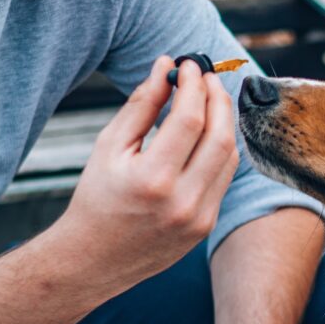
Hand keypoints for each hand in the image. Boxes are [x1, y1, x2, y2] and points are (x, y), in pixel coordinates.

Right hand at [57, 56, 239, 292]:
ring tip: (208, 99)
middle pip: (220, 135)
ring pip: (230, 156)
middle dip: (217, 97)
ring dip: (224, 121)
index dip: (194, 85)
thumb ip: (141, 105)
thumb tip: (166, 66)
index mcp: (153, 179)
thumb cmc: (97, 198)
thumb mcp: (109, 146)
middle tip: (206, 76)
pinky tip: (207, 132)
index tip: (189, 64)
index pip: (190, 119)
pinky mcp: (206, 225)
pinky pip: (224, 178)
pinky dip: (220, 148)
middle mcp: (182, 201)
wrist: (94, 258)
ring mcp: (199, 217)